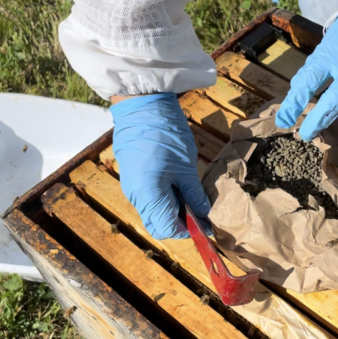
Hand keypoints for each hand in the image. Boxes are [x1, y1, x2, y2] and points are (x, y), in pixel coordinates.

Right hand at [111, 94, 210, 238]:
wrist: (142, 108)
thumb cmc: (166, 136)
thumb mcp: (186, 168)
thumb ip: (195, 195)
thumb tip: (205, 215)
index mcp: (148, 196)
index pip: (167, 229)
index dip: (188, 230)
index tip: (206, 223)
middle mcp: (136, 197)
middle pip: (158, 224)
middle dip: (180, 223)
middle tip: (200, 212)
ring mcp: (132, 188)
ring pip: (154, 212)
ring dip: (173, 211)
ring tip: (192, 197)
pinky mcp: (133, 178)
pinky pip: (149, 199)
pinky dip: (165, 200)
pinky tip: (179, 187)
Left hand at [276, 0, 337, 140]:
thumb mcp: (329, 44)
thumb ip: (315, 68)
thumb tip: (298, 92)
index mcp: (333, 55)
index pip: (308, 83)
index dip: (294, 104)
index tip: (284, 120)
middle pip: (332, 104)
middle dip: (316, 123)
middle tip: (306, 134)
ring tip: (335, 115)